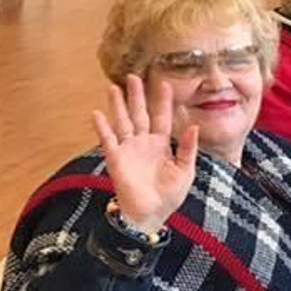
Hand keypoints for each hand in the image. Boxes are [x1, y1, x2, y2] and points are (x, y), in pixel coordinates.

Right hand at [91, 76, 198, 232]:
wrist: (151, 215)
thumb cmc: (169, 195)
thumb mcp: (185, 170)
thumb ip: (187, 148)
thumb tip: (194, 126)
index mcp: (161, 145)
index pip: (162, 117)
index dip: (163, 101)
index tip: (164, 82)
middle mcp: (143, 143)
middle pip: (139, 114)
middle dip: (137, 95)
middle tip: (133, 76)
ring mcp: (128, 150)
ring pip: (122, 122)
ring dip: (118, 105)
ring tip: (113, 87)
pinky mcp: (116, 160)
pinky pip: (108, 141)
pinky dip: (102, 128)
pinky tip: (97, 113)